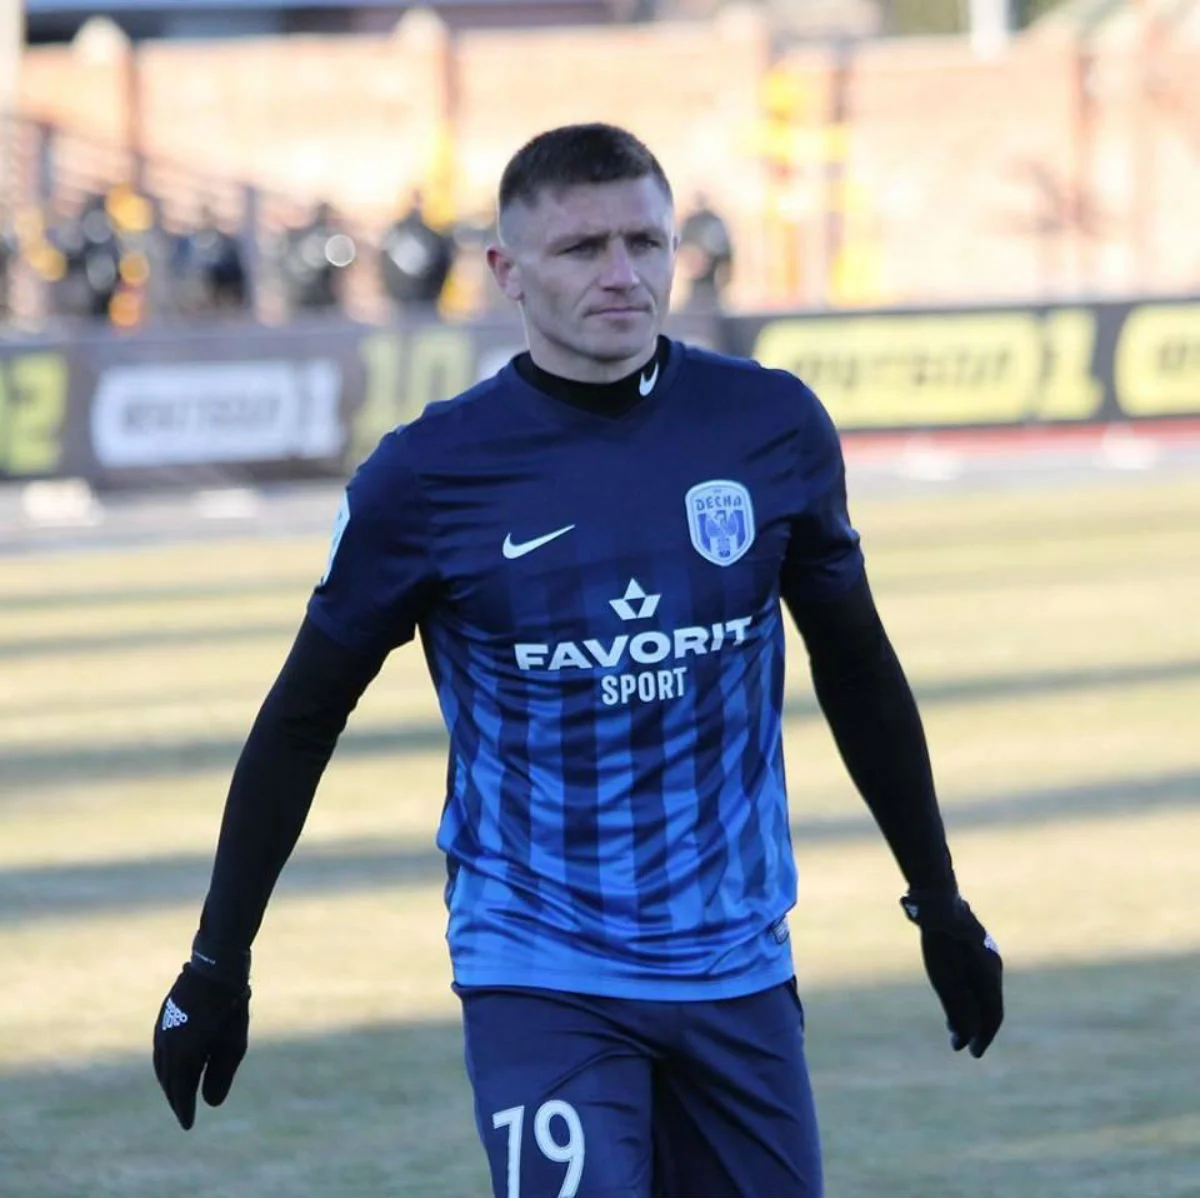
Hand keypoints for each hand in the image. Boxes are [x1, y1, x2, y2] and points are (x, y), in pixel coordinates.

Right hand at [153, 963, 249, 1128]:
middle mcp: (167, 1046)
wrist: (215, 966)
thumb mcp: (233, 1044)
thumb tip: (211, 1104)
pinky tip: (172, 1065)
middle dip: (176, 1098)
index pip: (181, 1092)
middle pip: (169, 1081)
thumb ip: (221, 1075)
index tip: (188, 1125)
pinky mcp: (163, 1018)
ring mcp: (162, 1031)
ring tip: (177, 1093)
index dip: (185, 1110)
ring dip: (169, 1082)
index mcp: (183, 1056)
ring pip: (161, 1066)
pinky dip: (165, 1064)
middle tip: (183, 1113)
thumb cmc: (230, 1006)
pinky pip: (160, 1050)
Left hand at [901, 889, 1002, 1057]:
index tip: (973, 1054)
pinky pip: (974, 978)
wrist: (935, 900)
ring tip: (953, 1030)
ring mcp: (985, 955)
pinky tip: (951, 1001)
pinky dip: (966, 995)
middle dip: (976, 1028)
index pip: (993, 1015)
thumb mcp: (945, 979)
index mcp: (991, 975)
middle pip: (988, 1005)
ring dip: (969, 1012)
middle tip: (960, 1046)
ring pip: (981, 992)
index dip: (984, 1037)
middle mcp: (993, 966)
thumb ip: (957, 1008)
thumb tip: (965, 1037)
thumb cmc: (940, 941)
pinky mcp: (973, 948)